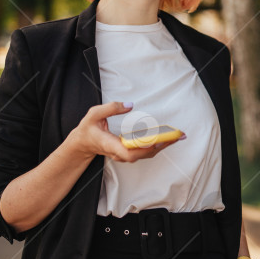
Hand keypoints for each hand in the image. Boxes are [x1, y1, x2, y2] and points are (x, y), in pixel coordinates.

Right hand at [69, 101, 183, 162]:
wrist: (82, 144)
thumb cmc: (88, 129)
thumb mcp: (94, 114)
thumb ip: (111, 108)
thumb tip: (129, 104)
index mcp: (110, 144)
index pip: (127, 152)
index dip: (143, 148)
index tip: (156, 140)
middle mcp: (119, 152)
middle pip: (142, 154)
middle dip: (161, 145)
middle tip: (177, 135)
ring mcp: (124, 154)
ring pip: (146, 154)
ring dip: (162, 145)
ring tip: (177, 136)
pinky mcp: (128, 152)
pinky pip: (144, 151)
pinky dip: (157, 145)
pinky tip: (167, 138)